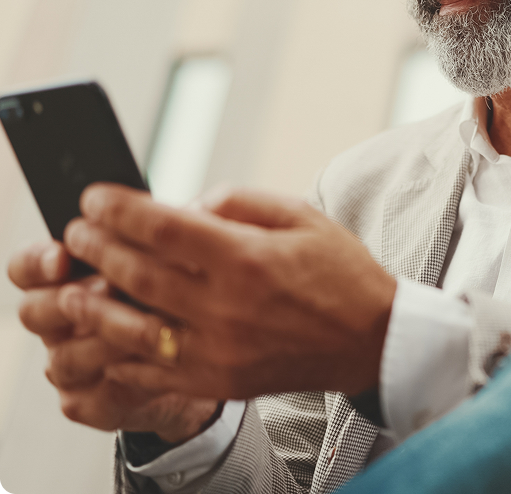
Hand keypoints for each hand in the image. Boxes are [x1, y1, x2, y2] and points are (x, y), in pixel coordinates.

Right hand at [7, 241, 218, 440]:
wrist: (197, 354)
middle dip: (69, 300)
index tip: (63, 256)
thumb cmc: (174, 290)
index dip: (36, 262)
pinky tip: (157, 360)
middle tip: (109, 288)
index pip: (25, 267)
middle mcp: (54, 322)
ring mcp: (67, 365)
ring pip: (64, 357)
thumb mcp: (166, 255)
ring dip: (106, 337)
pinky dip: (126, 378)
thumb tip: (174, 212)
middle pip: (32, 311)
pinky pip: (93, 397)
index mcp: (62, 277)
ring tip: (147, 323)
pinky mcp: (87, 403)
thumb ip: (153, 237)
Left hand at [59, 184, 396, 400]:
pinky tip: (104, 333)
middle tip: (75, 230)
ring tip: (72, 284)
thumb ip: (239, 202)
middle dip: (97, 247)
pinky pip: (153, 372)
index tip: (94, 196)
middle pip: (139, 274)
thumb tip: (187, 206)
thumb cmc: (339, 270)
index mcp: (247, 258)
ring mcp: (220, 351)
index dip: (119, 209)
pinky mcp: (219, 382)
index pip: (163, 228)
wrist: (370, 339)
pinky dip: (120, 352)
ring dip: (94, 303)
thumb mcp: (300, 214)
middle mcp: (227, 307)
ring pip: (134, 328)